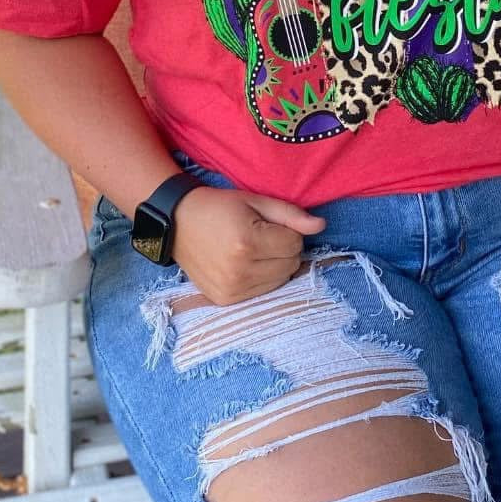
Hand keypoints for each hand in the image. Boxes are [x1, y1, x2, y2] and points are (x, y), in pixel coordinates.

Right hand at [170, 186, 326, 304]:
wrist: (179, 223)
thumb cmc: (219, 207)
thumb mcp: (255, 201)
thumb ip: (290, 215)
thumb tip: (321, 225)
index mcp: (247, 243)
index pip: (295, 245)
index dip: (289, 231)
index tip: (270, 223)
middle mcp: (239, 271)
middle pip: (290, 266)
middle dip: (284, 249)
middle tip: (263, 235)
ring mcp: (231, 290)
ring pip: (280, 282)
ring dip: (275, 266)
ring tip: (254, 249)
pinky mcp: (225, 301)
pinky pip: (263, 293)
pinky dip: (262, 279)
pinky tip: (245, 264)